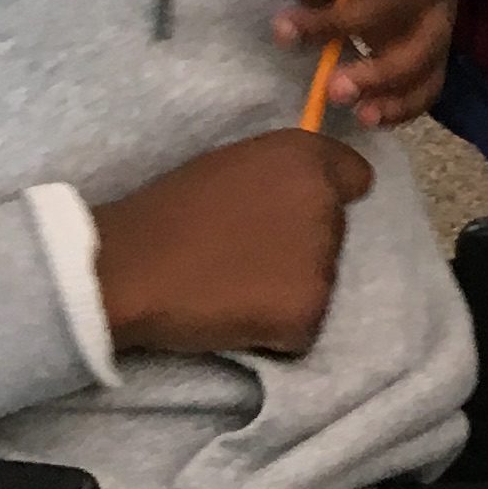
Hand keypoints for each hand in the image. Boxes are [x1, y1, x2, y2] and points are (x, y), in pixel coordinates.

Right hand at [91, 131, 371, 358]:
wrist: (131, 266)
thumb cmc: (170, 212)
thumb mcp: (235, 165)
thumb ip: (280, 175)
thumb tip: (311, 193)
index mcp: (305, 155)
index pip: (356, 177)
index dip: (330, 198)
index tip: (299, 219)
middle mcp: (324, 200)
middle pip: (334, 235)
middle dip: (301, 249)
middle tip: (245, 257)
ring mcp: (320, 258)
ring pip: (320, 283)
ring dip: (288, 291)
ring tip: (234, 286)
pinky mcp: (308, 311)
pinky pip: (302, 328)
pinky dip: (275, 332)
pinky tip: (235, 316)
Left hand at [276, 0, 454, 127]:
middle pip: (401, 2)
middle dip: (344, 24)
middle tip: (290, 37)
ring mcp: (442, 16)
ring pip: (424, 50)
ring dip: (380, 76)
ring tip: (335, 93)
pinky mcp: (438, 51)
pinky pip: (432, 83)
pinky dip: (404, 105)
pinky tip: (368, 117)